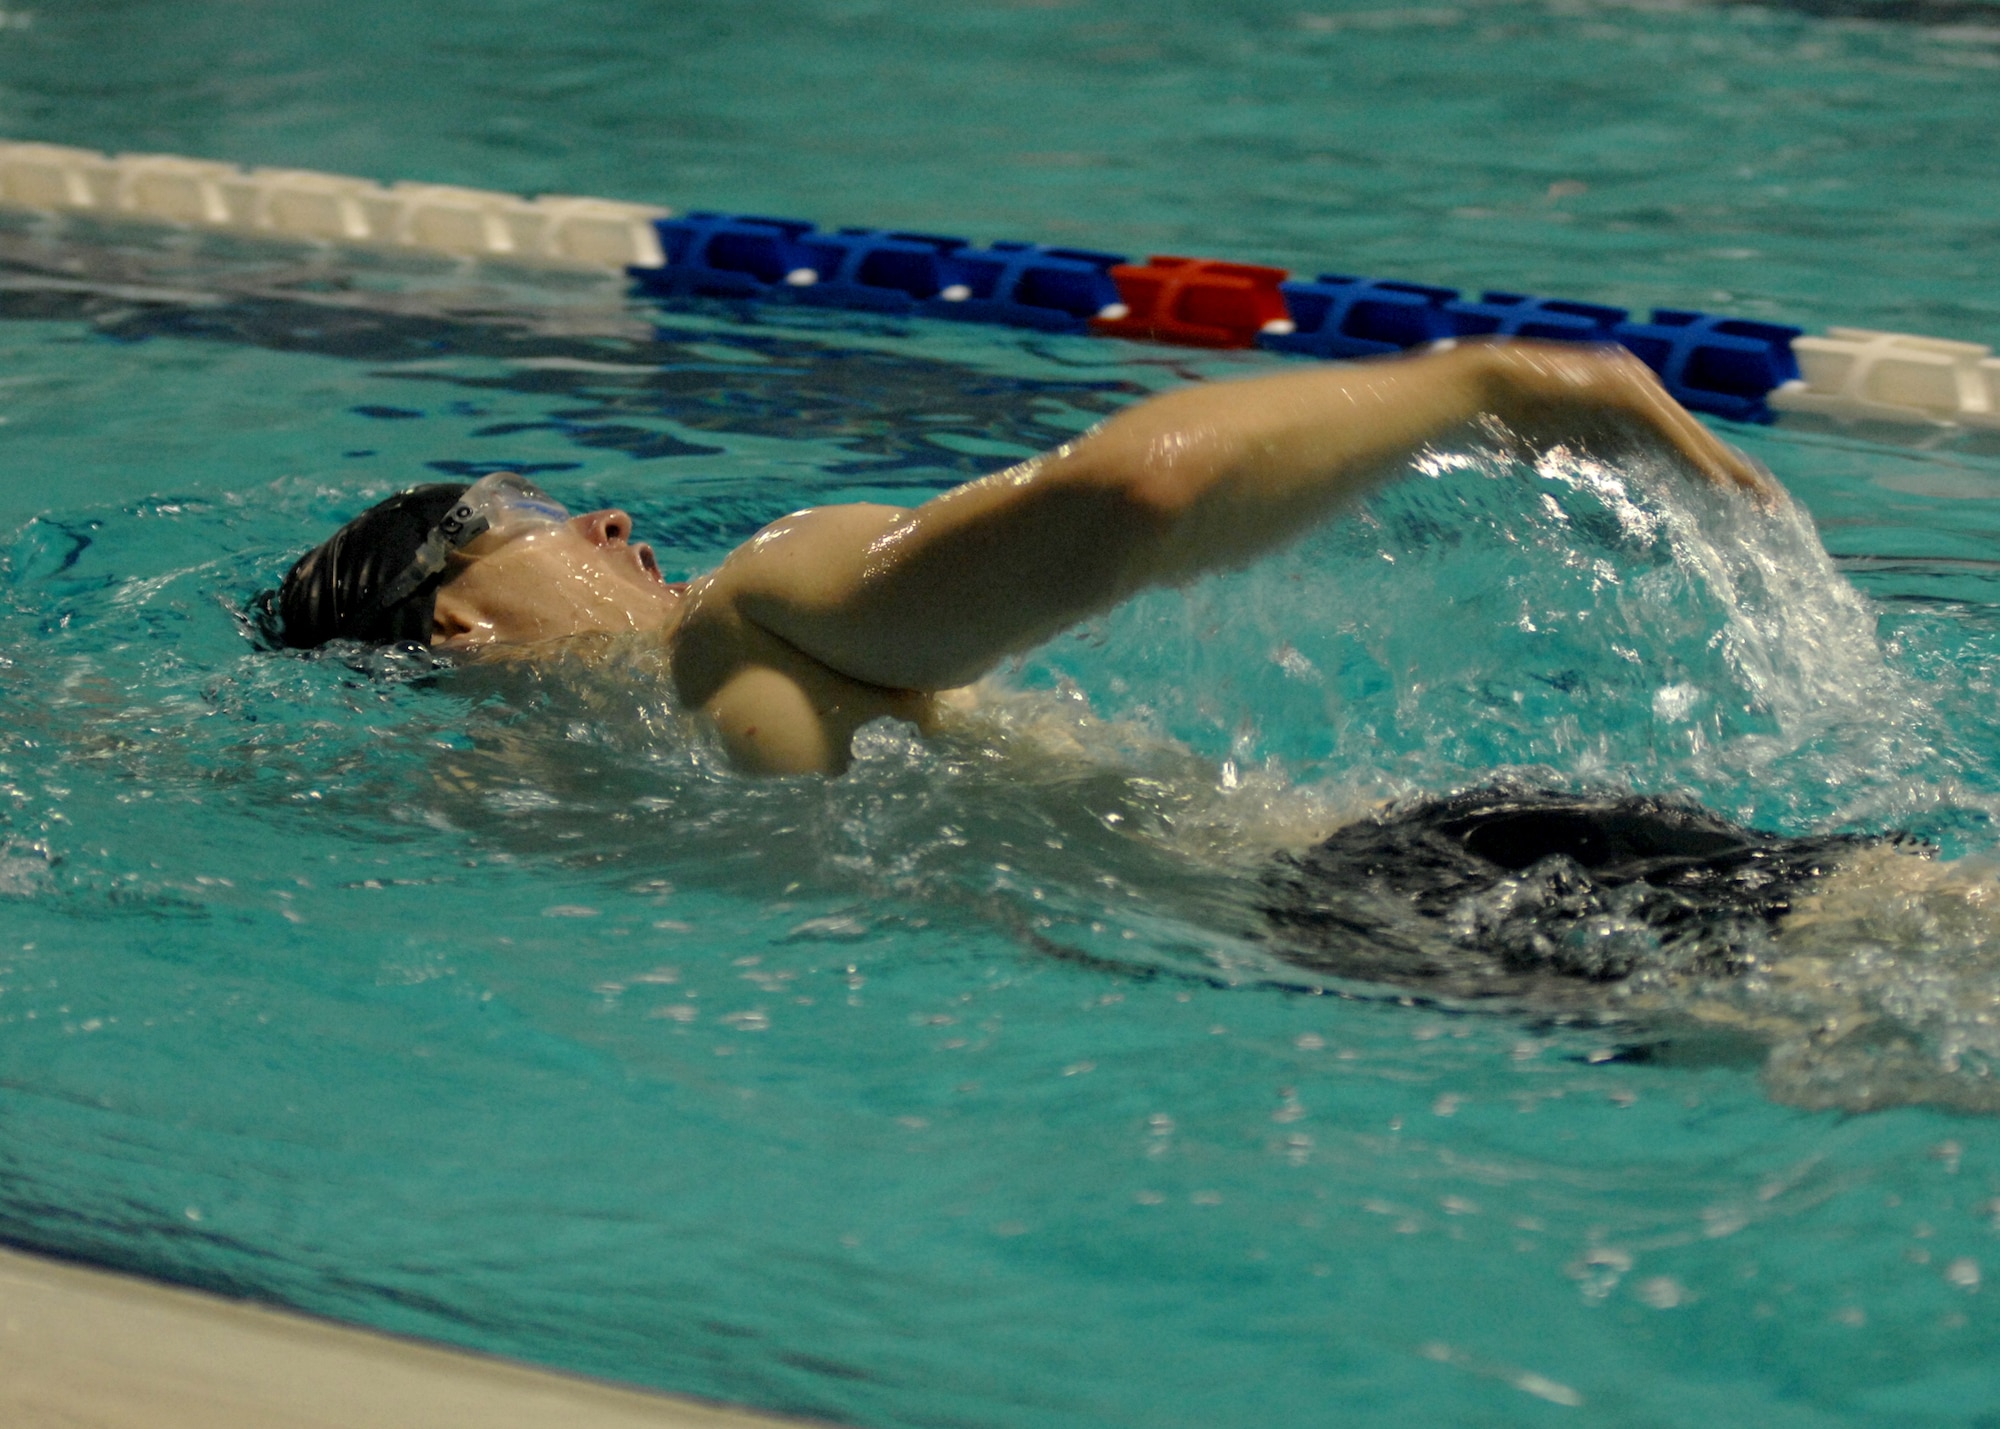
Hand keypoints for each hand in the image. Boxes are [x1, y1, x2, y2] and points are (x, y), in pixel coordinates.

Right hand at [1473, 340, 1780, 504]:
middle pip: (1694, 437)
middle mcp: (1637, 387)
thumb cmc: (1508, 422)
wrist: (1479, 387)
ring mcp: (1633, 384)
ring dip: (1725, 468)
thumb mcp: (1562, 448)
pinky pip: (1669, 432)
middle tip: (1769, 503)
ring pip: (1690, 434)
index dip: (1709, 468)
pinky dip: (1694, 458)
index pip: (1678, 441)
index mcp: (1625, 401)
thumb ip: (1595, 460)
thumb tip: (1617, 497)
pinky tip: (1719, 482)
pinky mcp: (1625, 390)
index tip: (1736, 498)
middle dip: (1733, 471)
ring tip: (1757, 498)